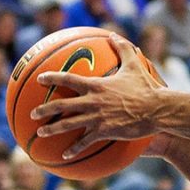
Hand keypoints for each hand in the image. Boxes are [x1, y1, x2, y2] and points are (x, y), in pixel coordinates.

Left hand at [32, 34, 164, 159]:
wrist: (157, 109)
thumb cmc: (147, 87)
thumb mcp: (135, 65)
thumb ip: (123, 48)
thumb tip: (113, 34)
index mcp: (97, 85)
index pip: (69, 79)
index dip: (52, 78)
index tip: (40, 79)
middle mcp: (93, 101)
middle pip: (62, 105)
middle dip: (44, 109)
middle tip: (32, 113)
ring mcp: (97, 118)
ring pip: (68, 124)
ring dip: (52, 129)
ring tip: (41, 133)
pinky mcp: (104, 131)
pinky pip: (85, 142)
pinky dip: (74, 149)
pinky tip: (66, 155)